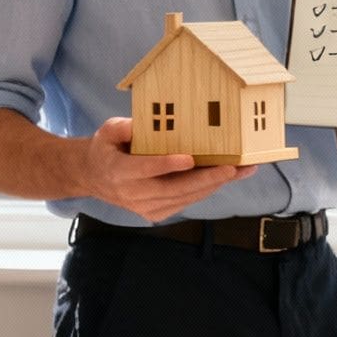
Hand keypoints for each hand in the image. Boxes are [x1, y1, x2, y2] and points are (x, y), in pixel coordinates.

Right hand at [82, 118, 257, 222]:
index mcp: (118, 172)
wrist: (96, 178)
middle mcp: (132, 194)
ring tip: (240, 171)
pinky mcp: (156, 213)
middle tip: (231, 168)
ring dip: (214, 185)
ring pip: (184, 198)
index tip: (189, 159)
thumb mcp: (107, 131)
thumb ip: (122, 127)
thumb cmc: (107, 149)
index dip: (167, 165)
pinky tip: (225, 178)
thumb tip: (142, 123)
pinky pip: (185, 202)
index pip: (144, 170)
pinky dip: (206, 190)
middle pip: (173, 189)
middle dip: (205, 179)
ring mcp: (145, 207)